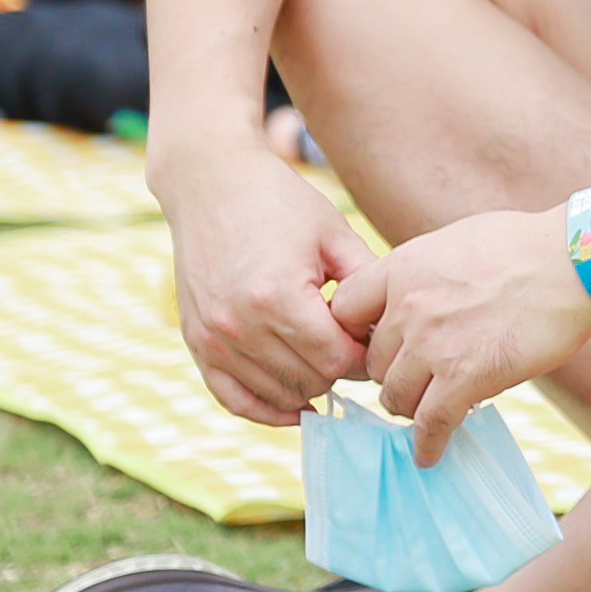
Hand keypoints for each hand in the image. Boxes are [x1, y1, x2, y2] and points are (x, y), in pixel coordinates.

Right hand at [160, 141, 371, 424]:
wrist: (211, 183)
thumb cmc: (280, 203)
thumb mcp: (335, 235)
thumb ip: (368, 285)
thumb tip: (396, 330)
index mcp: (277, 298)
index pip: (338, 361)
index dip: (367, 356)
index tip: (378, 338)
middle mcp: (237, 325)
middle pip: (310, 381)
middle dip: (341, 371)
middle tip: (355, 347)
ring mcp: (211, 338)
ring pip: (276, 394)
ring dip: (309, 387)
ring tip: (329, 361)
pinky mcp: (195, 342)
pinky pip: (232, 398)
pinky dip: (266, 408)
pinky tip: (297, 405)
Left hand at [328, 204, 590, 464]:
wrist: (574, 259)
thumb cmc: (528, 244)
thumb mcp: (456, 240)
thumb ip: (425, 270)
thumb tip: (421, 292)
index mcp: (402, 268)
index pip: (344, 311)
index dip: (355, 333)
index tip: (376, 345)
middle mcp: (407, 307)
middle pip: (371, 362)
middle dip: (392, 374)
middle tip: (416, 381)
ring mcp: (433, 345)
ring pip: (395, 396)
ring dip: (411, 405)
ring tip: (430, 409)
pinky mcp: (465, 377)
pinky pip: (431, 423)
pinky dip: (428, 443)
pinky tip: (429, 454)